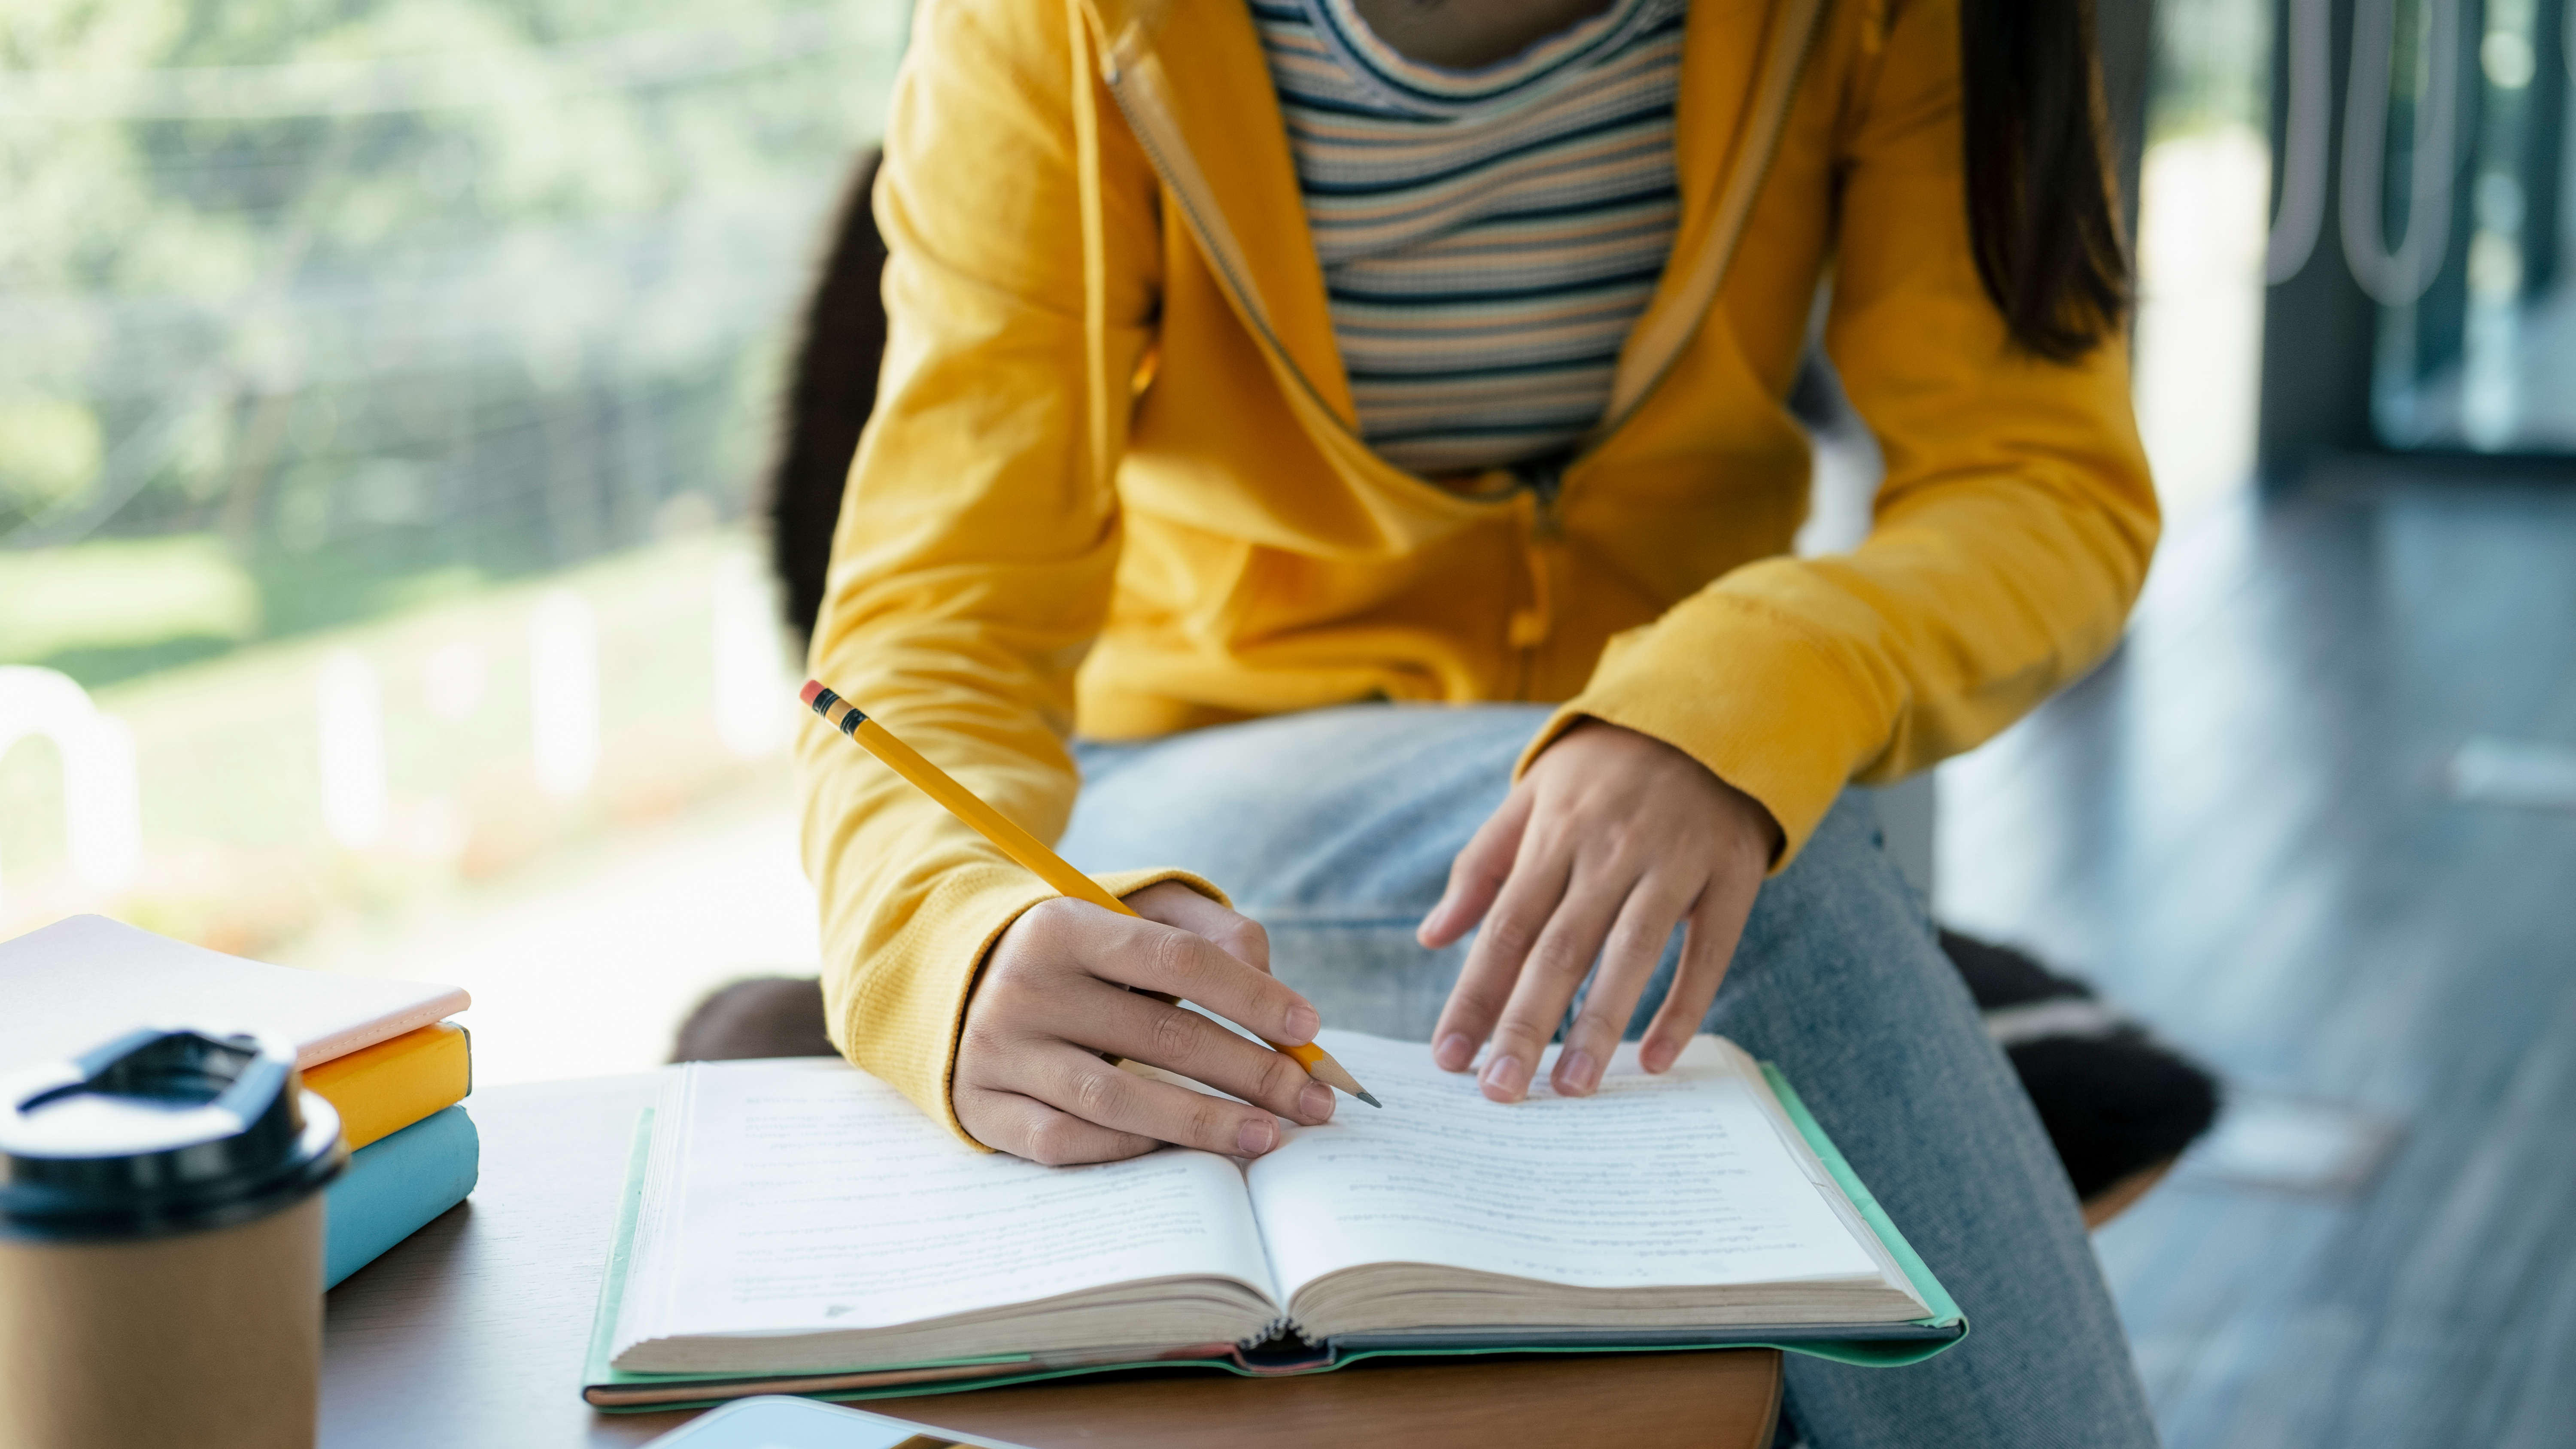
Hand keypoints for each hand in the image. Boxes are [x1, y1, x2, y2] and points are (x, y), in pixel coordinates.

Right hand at [955, 880, 1338, 1164]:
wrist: (961, 982)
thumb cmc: (1080, 953)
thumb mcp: (1136, 912)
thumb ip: (1212, 930)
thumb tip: (1269, 983)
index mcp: (1063, 924)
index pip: (1178, 960)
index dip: (1252, 997)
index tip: (1309, 1028)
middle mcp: (1023, 987)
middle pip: (1162, 1036)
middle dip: (1253, 1072)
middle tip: (1313, 1100)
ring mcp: (997, 1052)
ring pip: (1118, 1100)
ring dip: (1204, 1124)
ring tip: (1268, 1136)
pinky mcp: (982, 1108)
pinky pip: (1066, 1142)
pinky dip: (1129, 1150)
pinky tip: (1181, 1151)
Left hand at [1418, 719, 1781, 1101]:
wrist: (1709, 713)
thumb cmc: (1606, 768)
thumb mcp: (1533, 795)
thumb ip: (1482, 864)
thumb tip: (1431, 937)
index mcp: (1555, 832)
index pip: (1504, 927)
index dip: (1474, 994)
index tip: (1448, 1056)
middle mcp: (1610, 849)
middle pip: (1559, 948)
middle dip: (1525, 1024)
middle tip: (1500, 1092)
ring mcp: (1674, 862)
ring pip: (1630, 954)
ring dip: (1599, 1026)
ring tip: (1572, 1090)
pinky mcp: (1731, 876)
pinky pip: (1708, 952)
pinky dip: (1684, 1007)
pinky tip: (1657, 1060)